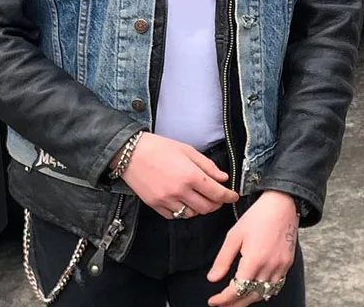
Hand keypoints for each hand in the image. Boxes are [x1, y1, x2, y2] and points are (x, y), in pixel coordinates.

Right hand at [120, 133, 238, 219]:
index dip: (228, 196)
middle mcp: (180, 191)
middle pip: (206, 208)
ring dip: (199, 209)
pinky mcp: (156, 206)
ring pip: (192, 214)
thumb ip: (207, 165)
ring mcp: (167, 200)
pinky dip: (183, 212)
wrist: (131, 153)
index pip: (216, 193)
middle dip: (216, 204)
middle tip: (218, 197)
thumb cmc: (158, 147)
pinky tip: (183, 202)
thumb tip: (223, 178)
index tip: (233, 196)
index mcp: (190, 175)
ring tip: (199, 198)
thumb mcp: (187, 150)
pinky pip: (175, 216)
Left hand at [206, 190, 298, 305]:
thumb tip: (212, 278)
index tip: (213, 301)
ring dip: (248, 299)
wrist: (281, 205)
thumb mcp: (234, 234)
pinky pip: (274, 286)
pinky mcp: (287, 265)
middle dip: (234, 304)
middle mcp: (269, 268)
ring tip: (234, 299)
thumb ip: (223, 259)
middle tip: (221, 304)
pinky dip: (262, 292)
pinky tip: (254, 289)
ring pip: (263, 294)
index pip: (237, 290)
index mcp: (254, 260)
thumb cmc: (257, 216)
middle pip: (250, 297)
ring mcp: (280, 268)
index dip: (223, 299)